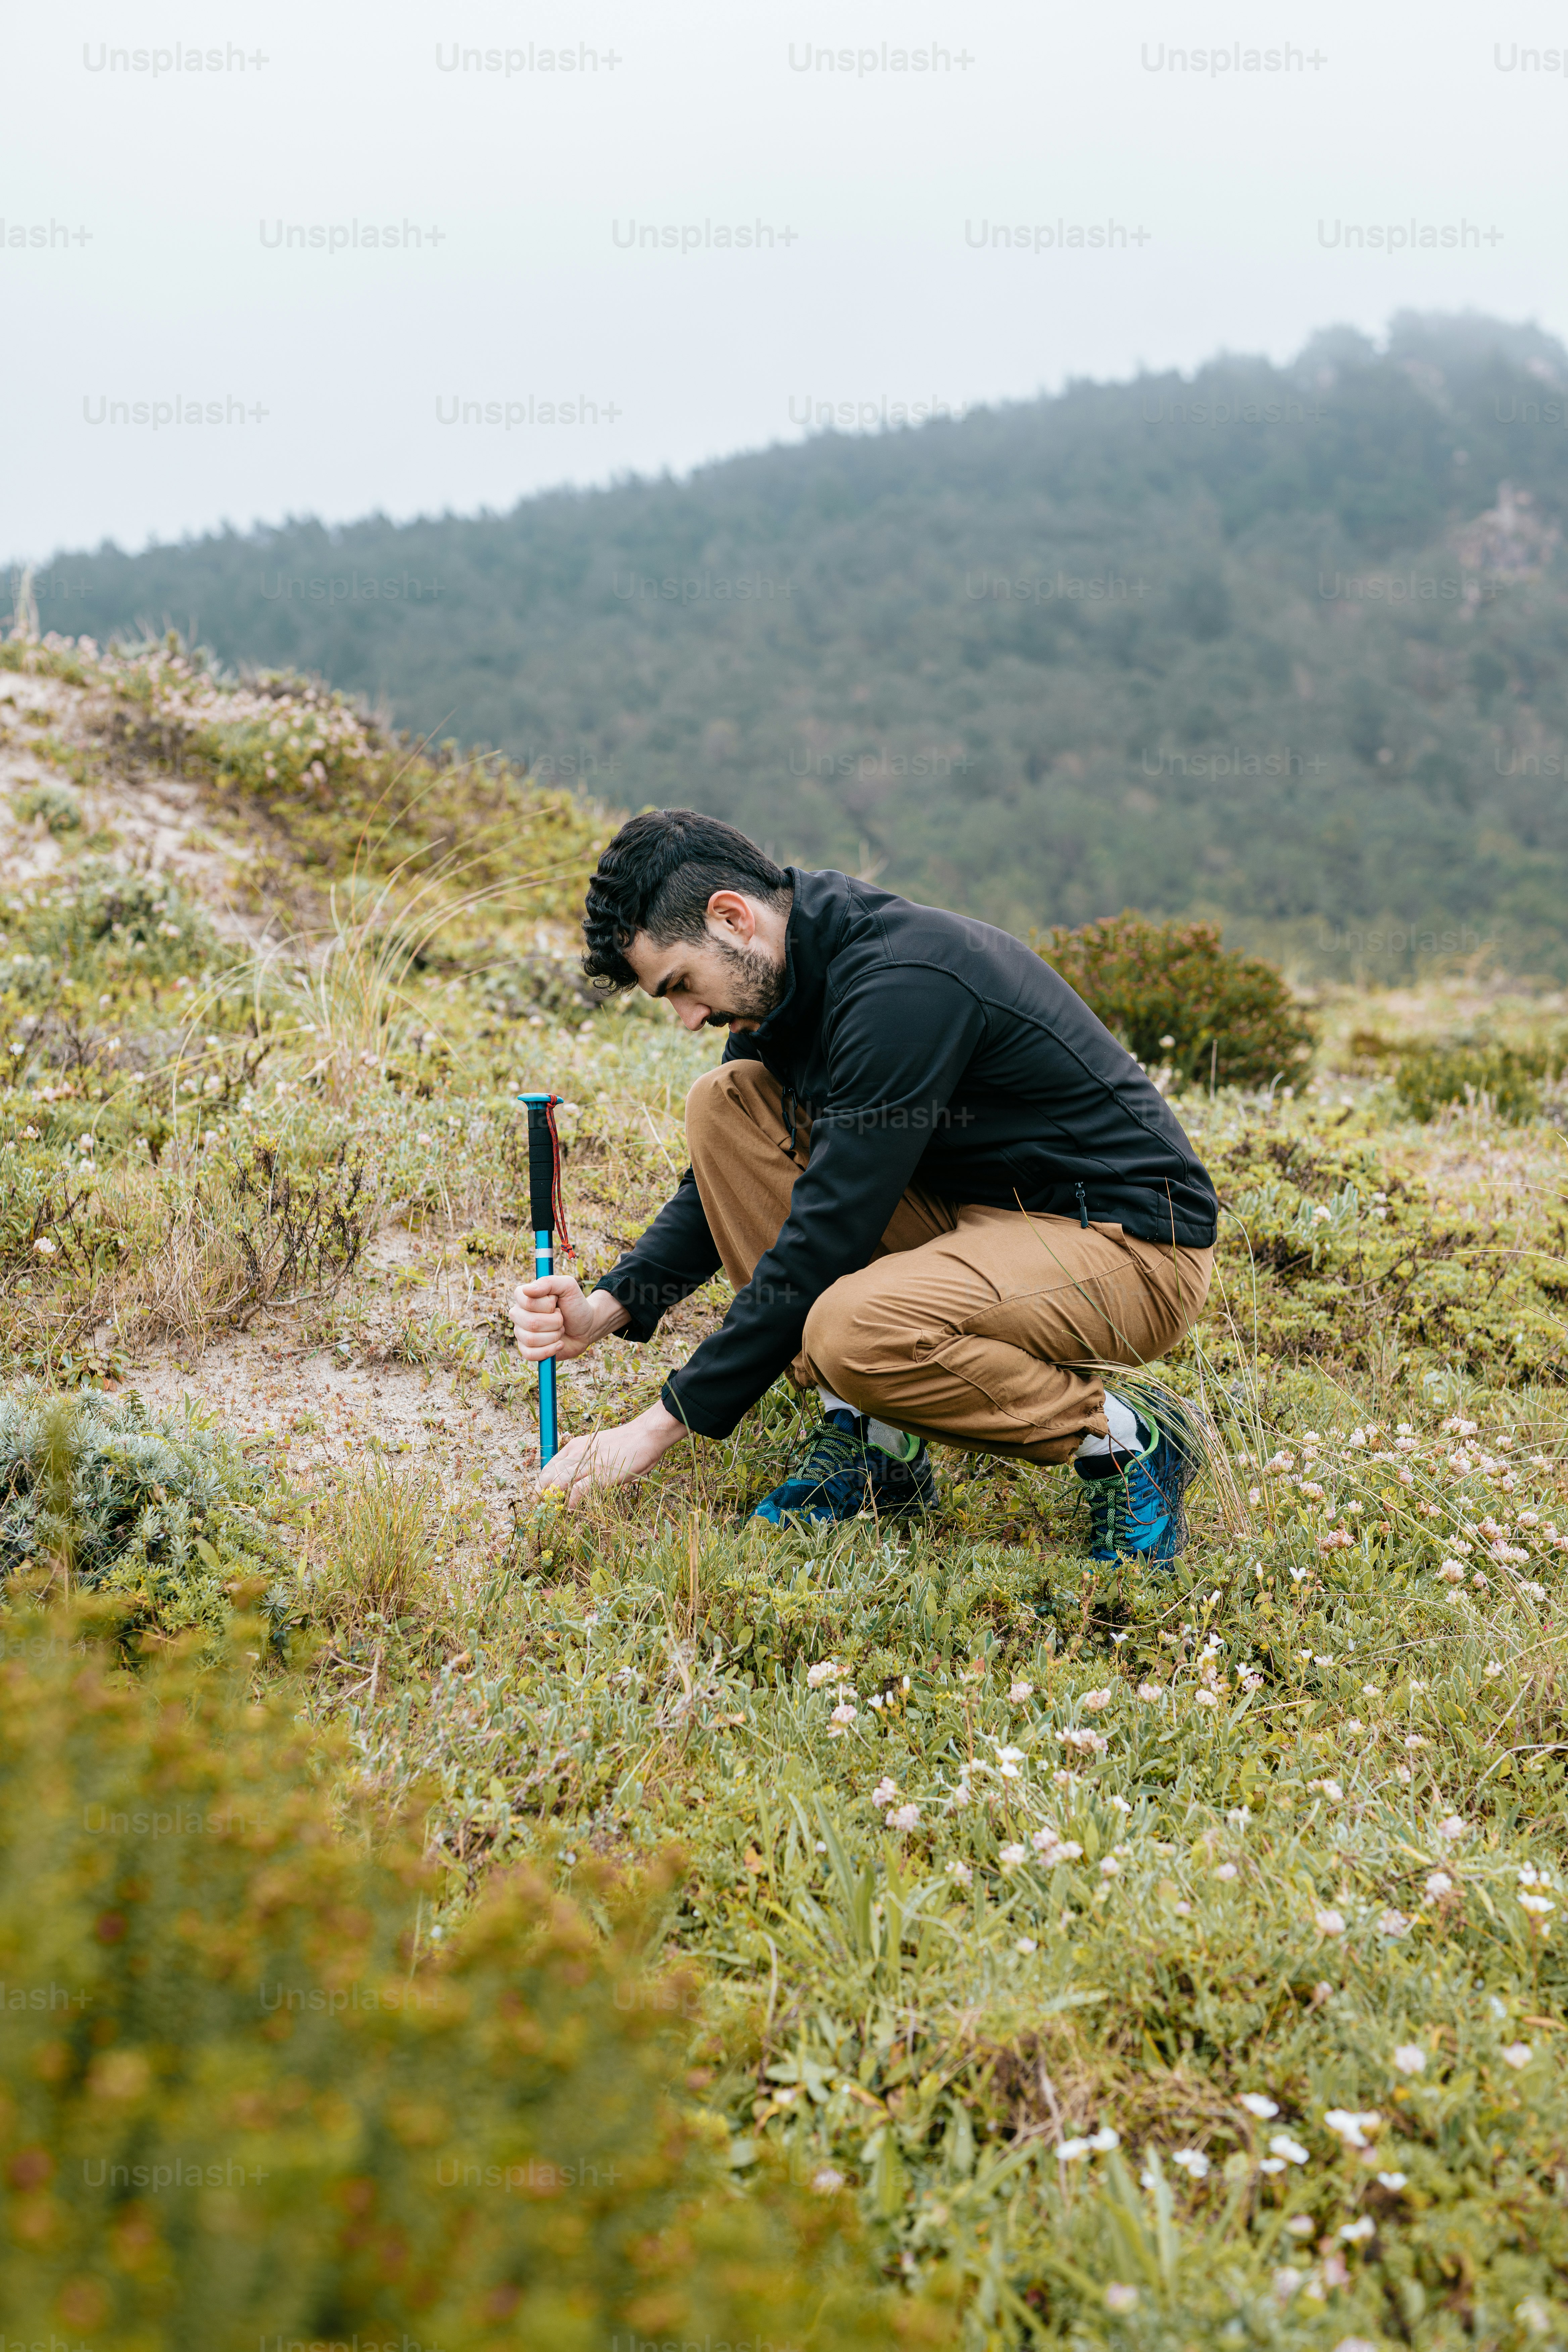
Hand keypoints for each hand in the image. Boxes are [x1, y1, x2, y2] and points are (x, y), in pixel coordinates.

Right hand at [511, 1274, 627, 1362]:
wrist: (586, 1327)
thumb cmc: (575, 1305)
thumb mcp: (568, 1286)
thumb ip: (550, 1283)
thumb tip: (527, 1290)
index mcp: (524, 1295)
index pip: (528, 1302)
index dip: (548, 1305)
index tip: (556, 1302)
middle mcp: (518, 1313)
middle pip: (531, 1323)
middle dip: (555, 1322)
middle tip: (562, 1318)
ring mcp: (520, 1332)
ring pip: (531, 1340)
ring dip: (554, 1335)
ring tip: (560, 1329)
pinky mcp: (526, 1349)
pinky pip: (530, 1355)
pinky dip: (549, 1351)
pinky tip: (558, 1344)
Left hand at [537, 1401, 689, 1505]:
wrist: (645, 1435)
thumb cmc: (624, 1443)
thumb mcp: (596, 1447)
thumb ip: (583, 1460)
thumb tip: (573, 1478)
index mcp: (574, 1446)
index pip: (548, 1467)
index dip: (541, 1485)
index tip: (540, 1498)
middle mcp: (577, 1454)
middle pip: (549, 1477)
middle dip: (543, 1495)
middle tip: (544, 1509)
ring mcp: (588, 1464)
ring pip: (559, 1483)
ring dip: (554, 1500)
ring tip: (555, 1511)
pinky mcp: (601, 1475)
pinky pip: (578, 1490)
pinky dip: (571, 1501)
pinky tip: (571, 1508)